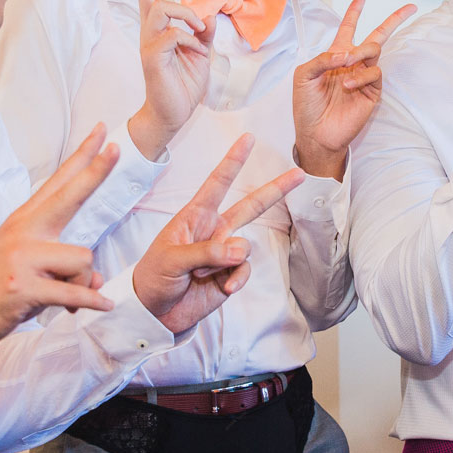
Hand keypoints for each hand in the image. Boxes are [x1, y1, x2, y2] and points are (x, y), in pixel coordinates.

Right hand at [0, 124, 117, 354]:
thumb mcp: (23, 263)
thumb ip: (63, 264)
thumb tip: (97, 279)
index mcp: (23, 221)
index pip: (58, 182)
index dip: (81, 157)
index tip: (101, 131)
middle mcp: (22, 232)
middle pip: (68, 195)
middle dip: (95, 172)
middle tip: (117, 148)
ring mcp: (21, 258)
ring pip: (82, 257)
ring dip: (83, 282)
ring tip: (68, 297)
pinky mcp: (22, 287)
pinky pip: (73, 292)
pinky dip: (91, 301)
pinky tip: (103, 305)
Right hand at [125, 0, 213, 159]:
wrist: (174, 112)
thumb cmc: (184, 82)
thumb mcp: (202, 52)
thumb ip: (204, 32)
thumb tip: (209, 14)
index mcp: (163, 27)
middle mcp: (152, 30)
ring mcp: (150, 42)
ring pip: (160, 7)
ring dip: (185, 13)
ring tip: (199, 29)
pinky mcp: (152, 56)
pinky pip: (172, 34)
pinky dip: (190, 40)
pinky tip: (196, 51)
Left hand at [131, 134, 305, 332]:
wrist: (154, 313)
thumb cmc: (153, 277)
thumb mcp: (172, 258)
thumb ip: (207, 252)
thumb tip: (240, 250)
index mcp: (194, 217)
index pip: (217, 183)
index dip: (233, 160)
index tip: (248, 139)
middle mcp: (213, 231)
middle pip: (250, 206)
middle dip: (275, 190)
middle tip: (299, 174)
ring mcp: (223, 254)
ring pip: (245, 247)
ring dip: (227, 262)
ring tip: (200, 274)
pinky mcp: (230, 275)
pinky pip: (244, 271)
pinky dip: (237, 280)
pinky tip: (224, 288)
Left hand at [293, 0, 417, 177]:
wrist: (316, 133)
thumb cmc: (307, 105)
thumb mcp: (304, 75)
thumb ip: (322, 59)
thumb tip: (345, 53)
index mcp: (335, 56)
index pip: (348, 29)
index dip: (354, 13)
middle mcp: (352, 63)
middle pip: (377, 36)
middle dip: (394, 20)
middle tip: (410, 7)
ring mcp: (364, 76)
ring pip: (374, 49)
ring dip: (361, 51)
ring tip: (346, 62)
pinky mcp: (372, 91)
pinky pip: (374, 73)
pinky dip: (361, 75)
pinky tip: (348, 84)